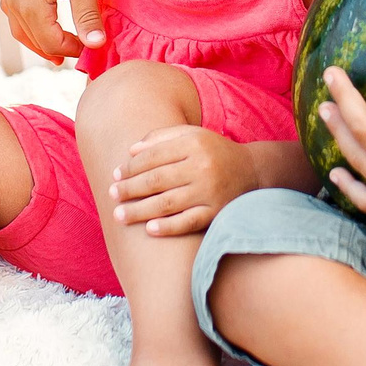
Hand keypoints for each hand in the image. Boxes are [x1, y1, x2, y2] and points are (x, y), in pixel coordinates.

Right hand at [0, 0, 103, 62]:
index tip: (92, 45)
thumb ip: (88, 16)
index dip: (74, 49)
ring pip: (20, 31)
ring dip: (40, 42)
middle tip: (77, 54)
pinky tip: (45, 24)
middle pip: (34, 40)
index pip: (52, 43)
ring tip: (58, 51)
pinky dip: (31, 27)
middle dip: (57, 49)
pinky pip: (16, 16)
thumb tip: (96, 47)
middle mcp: (12, 4)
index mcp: (30, 6)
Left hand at [109, 126, 256, 235]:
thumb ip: (162, 138)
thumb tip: (130, 151)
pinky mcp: (217, 213)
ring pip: (167, 203)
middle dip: (129, 188)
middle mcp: (202, 167)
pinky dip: (168, 227)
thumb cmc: (214, 152)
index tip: (115, 175)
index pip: (154, 156)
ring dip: (139, 210)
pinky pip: (189, 222)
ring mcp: (210, 192)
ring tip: (119, 215)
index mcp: (194, 144)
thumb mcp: (193, 135)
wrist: (253, 171)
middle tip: (111, 195)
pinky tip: (149, 230)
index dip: (131, 166)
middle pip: (157, 180)